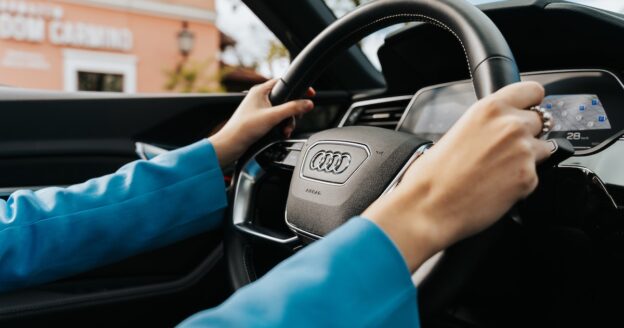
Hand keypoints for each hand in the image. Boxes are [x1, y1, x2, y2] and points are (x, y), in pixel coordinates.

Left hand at [209, 79, 314, 166]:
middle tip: (296, 118)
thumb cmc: (244, 128)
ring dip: (287, 121)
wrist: (231, 144)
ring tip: (285, 130)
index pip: (283, 82)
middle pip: (285, 99)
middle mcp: (260, 97)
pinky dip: (280, 125)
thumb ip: (292, 109)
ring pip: (281, 111)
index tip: (309, 94)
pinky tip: (281, 133)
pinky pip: (276, 119)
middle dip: (292, 112)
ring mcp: (260, 108)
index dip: (297, 88)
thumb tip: (307, 103)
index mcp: (260, 90)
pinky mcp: (260, 119)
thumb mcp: (273, 117)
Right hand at [363, 82, 551, 270]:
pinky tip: (497, 187)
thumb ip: (488, 123)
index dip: (531, 103)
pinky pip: (535, 176)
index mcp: (490, 108)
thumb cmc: (434, 173)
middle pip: (541, 121)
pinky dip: (521, 182)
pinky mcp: (528, 178)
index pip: (533, 91)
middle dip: (529, 134)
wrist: (430, 205)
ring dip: (528, 158)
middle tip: (505, 151)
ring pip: (544, 149)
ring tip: (499, 171)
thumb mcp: (459, 130)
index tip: (529, 110)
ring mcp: (523, 151)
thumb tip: (504, 126)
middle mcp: (510, 125)